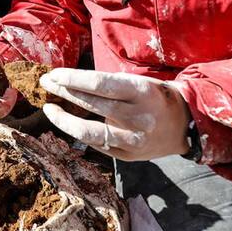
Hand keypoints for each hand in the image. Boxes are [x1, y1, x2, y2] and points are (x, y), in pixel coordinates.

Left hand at [40, 68, 190, 160]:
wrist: (185, 125)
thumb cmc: (155, 97)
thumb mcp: (138, 82)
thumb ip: (109, 84)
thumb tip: (70, 81)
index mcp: (141, 92)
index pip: (98, 84)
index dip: (72, 79)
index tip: (54, 74)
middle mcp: (137, 117)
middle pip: (90, 104)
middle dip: (63, 92)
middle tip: (46, 83)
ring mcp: (132, 140)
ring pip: (87, 131)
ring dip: (63, 119)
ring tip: (49, 108)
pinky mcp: (127, 156)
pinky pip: (95, 145)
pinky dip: (78, 133)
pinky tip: (66, 123)